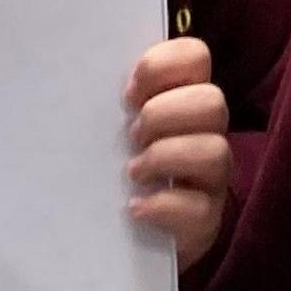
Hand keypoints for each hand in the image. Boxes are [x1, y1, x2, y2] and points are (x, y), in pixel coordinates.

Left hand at [126, 37, 230, 269]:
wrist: (132, 234)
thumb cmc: (118, 167)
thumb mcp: (114, 127)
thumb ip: (112, 100)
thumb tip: (74, 76)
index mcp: (185, 97)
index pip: (195, 55)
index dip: (161, 67)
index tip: (128, 95)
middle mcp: (207, 131)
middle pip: (212, 101)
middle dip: (163, 115)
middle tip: (131, 136)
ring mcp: (211, 177)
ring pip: (215, 151)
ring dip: (165, 158)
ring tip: (133, 172)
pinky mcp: (206, 218)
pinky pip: (199, 208)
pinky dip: (163, 205)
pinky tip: (136, 208)